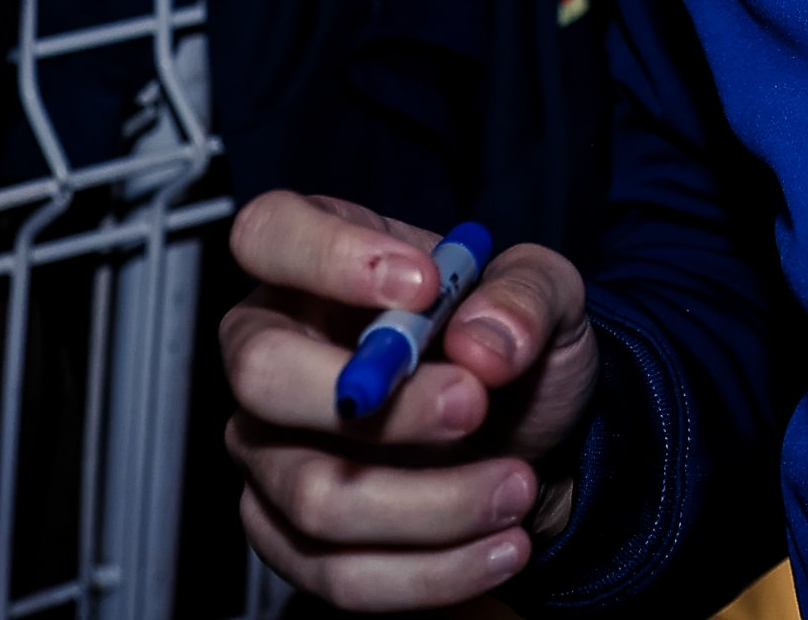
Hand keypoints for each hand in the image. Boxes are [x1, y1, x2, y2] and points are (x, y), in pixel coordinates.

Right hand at [220, 191, 597, 608]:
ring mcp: (269, 448)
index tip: (423, 284)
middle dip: (381, 404)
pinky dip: (432, 572)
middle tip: (473, 404)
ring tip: (516, 488)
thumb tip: (485, 341)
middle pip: (262, 372)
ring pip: (313, 492)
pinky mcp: (289, 535)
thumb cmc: (508, 346)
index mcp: (315, 266)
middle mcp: (272, 350)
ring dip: (432, 504)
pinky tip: (499, 546)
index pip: (266, 233)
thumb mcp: (545, 295)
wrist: (533, 436)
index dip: (327, 256)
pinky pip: (339, 573)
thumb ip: (527, 295)